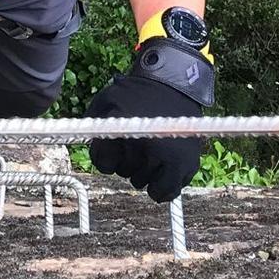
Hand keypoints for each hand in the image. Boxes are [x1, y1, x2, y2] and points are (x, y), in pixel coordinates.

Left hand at [85, 41, 215, 201]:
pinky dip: (160, 188)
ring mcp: (170, 156)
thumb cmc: (135, 95)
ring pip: (141, 183)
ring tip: (149, 149)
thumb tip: (91, 155)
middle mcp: (148, 145)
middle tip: (134, 141)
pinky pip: (168, 192)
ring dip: (141, 171)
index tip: (111, 145)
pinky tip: (158, 174)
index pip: (103, 163)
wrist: (173, 85)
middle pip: (122, 172)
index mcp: (125, 129)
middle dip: (124, 160)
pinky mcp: (187, 164)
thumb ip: (93, 128)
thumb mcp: (105, 102)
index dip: (103, 155)